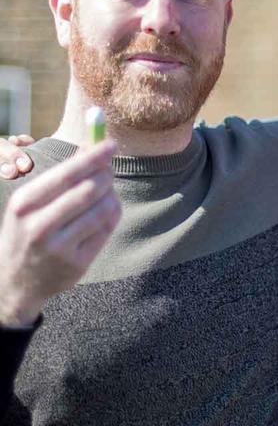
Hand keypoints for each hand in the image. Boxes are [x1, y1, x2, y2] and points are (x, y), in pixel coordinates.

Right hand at [0, 140, 120, 327]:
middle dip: (106, 176)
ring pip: (101, 211)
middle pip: (87, 191)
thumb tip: (92, 147)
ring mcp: (59, 247)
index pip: (66, 174)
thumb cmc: (28, 231)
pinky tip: (107, 212)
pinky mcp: (77, 263)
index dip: (93, 157)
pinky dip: (112, 215)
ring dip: (112, 197)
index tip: (111, 144)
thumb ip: (60, 178)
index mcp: (24, 204)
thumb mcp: (31, 203)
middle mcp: (39, 225)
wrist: (15, 281)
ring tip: (107, 194)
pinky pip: (106, 230)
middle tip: (110, 171)